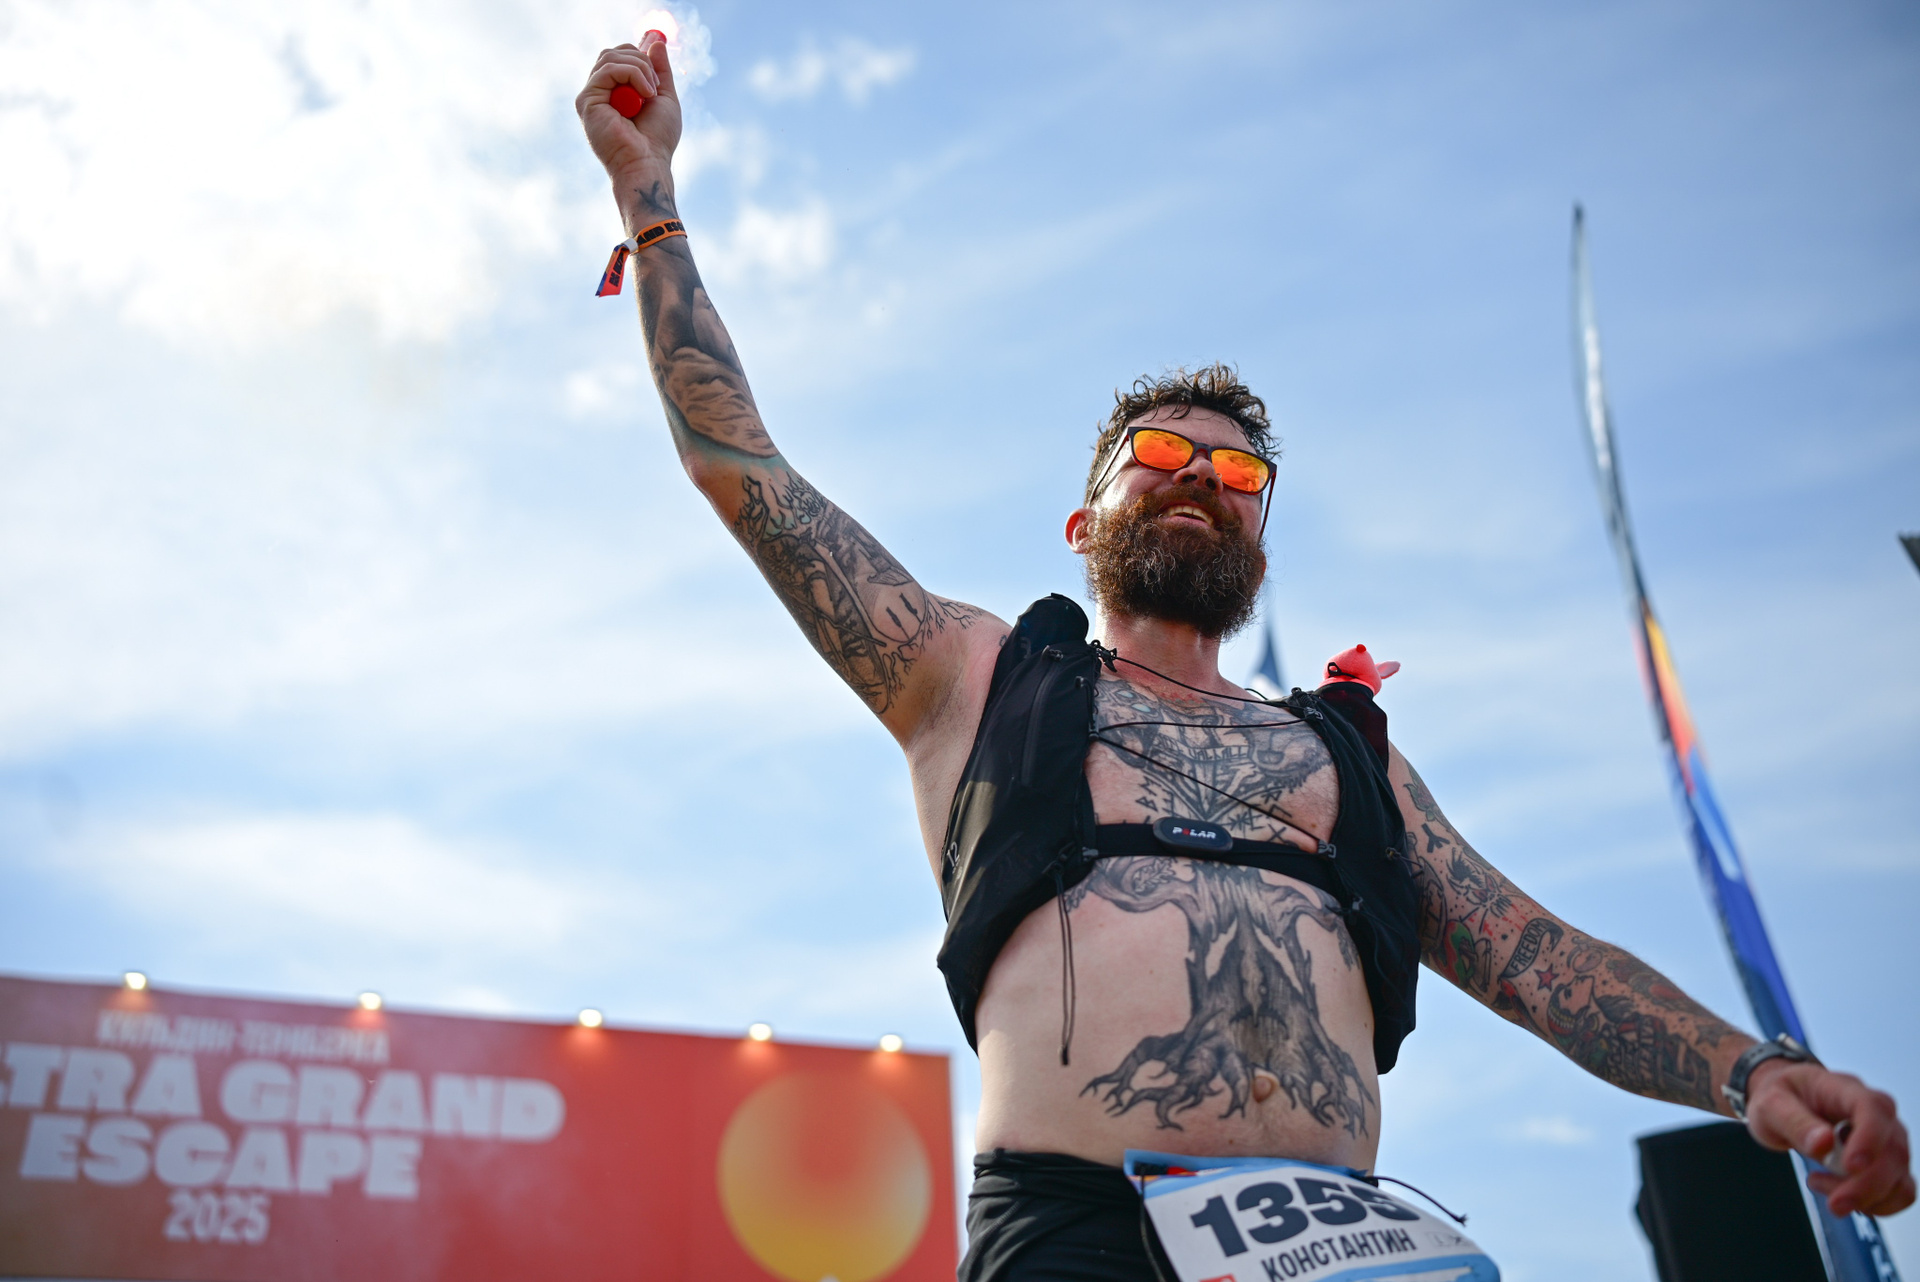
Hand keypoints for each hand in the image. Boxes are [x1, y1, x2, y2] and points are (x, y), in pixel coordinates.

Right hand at [576, 34, 681, 186]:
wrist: (648, 163)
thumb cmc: (657, 140)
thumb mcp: (664, 97)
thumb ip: (659, 71)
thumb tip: (655, 42)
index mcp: (615, 92)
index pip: (620, 57)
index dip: (639, 55)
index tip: (657, 67)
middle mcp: (600, 92)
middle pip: (613, 52)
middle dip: (640, 60)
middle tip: (655, 84)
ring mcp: (591, 96)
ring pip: (610, 57)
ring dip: (639, 68)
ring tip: (651, 92)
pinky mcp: (587, 101)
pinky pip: (607, 69)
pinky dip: (631, 74)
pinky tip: (644, 95)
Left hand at [1743, 1059, 1912, 1217]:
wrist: (1786, 1103)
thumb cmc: (1782, 1098)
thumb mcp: (1771, 1104)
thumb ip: (1795, 1122)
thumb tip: (1823, 1144)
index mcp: (1848, 1090)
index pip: (1873, 1109)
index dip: (1869, 1139)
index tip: (1851, 1167)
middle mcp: (1878, 1115)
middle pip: (1892, 1152)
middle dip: (1866, 1186)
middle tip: (1834, 1203)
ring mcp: (1887, 1141)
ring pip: (1899, 1177)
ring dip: (1869, 1198)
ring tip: (1821, 1186)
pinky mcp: (1887, 1164)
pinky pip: (1900, 1191)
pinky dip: (1877, 1205)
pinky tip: (1843, 1196)